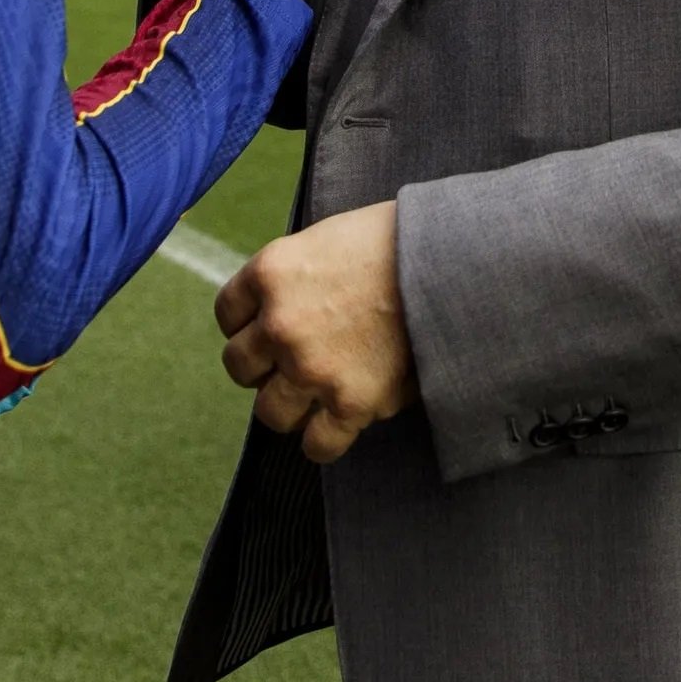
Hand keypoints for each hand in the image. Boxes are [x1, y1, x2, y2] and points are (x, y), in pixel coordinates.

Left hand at [216, 202, 415, 462]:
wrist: (452, 262)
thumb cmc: (397, 240)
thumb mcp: (328, 237)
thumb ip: (295, 275)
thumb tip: (281, 306)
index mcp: (271, 272)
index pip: (228, 313)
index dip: (249, 322)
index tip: (269, 325)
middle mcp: (280, 323)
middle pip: (239, 364)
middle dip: (263, 365)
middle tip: (293, 360)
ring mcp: (312, 367)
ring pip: (270, 411)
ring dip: (288, 405)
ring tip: (314, 395)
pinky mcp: (351, 403)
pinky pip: (317, 444)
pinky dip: (323, 440)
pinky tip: (337, 425)